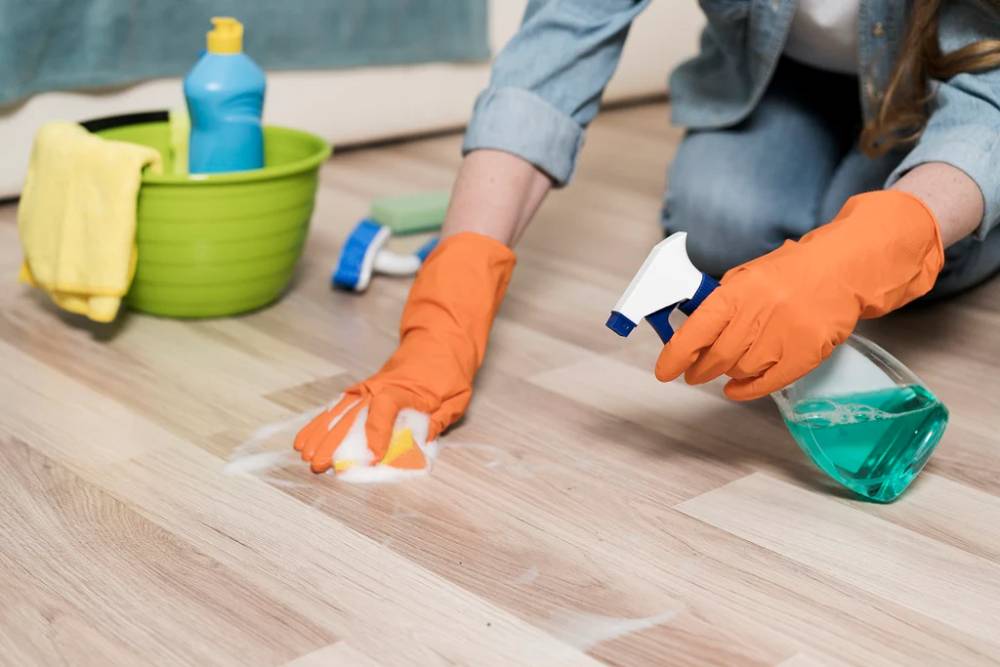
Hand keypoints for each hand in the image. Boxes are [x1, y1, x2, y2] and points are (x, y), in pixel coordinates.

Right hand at [295, 232, 515, 472]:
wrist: (440, 341)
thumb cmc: (449, 371)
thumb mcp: (455, 398)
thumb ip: (438, 421)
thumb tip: (422, 443)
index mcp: (404, 389)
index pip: (385, 410)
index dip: (377, 434)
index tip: (372, 456)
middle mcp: (379, 387)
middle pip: (352, 415)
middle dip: (333, 442)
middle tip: (318, 464)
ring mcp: (369, 388)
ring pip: (339, 411)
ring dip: (320, 433)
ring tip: (303, 453)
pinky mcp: (364, 391)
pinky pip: (340, 406)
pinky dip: (322, 421)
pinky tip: (308, 436)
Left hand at [655, 191, 943, 399]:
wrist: (842, 270)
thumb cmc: (790, 273)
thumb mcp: (747, 275)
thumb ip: (721, 303)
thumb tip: (691, 336)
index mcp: (740, 290)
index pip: (698, 329)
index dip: (676, 355)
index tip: (664, 371)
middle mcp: (760, 313)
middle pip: (717, 356)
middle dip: (699, 369)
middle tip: (693, 373)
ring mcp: (785, 335)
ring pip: (740, 370)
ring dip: (727, 373)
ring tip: (724, 368)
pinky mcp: (807, 353)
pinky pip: (768, 383)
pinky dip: (747, 390)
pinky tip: (737, 388)